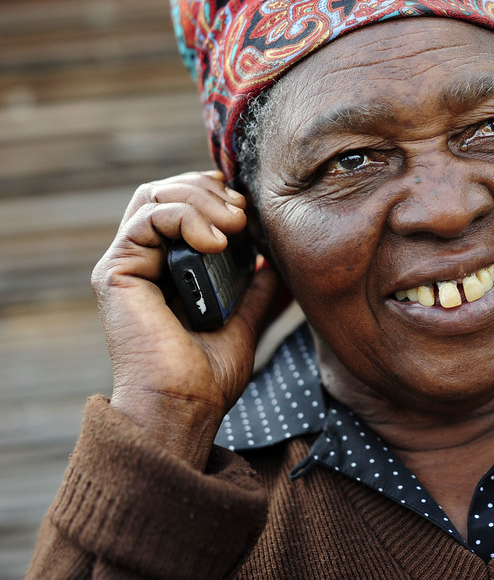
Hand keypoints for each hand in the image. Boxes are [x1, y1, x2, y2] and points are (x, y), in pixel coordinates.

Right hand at [92, 170, 280, 469]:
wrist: (185, 407)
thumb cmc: (209, 376)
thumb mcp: (244, 320)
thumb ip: (254, 289)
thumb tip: (273, 263)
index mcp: (168, 268)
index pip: (183, 203)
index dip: (216, 194)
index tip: (251, 210)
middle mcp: (143, 261)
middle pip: (166, 190)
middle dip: (209, 189)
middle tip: (243, 214)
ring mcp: (127, 265)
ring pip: (154, 196)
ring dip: (200, 199)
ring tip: (235, 224)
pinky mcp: (116, 272)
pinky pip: (146, 218)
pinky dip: (184, 217)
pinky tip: (217, 242)